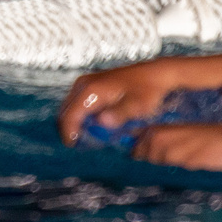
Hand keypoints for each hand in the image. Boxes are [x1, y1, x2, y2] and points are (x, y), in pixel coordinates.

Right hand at [57, 57, 193, 144]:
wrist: (156, 75)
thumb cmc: (148, 90)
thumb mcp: (136, 106)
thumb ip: (118, 114)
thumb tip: (101, 122)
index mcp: (92, 89)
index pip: (70, 115)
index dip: (69, 133)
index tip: (75, 147)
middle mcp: (85, 84)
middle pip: (65, 112)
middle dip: (70, 129)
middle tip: (82, 145)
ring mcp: (87, 82)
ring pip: (70, 108)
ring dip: (75, 123)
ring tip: (89, 137)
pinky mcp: (92, 85)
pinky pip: (78, 104)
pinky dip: (81, 116)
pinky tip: (95, 125)